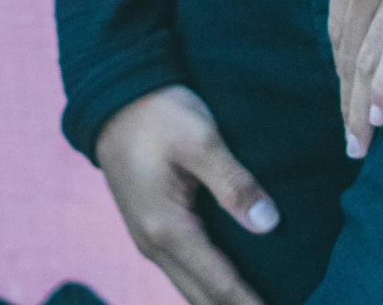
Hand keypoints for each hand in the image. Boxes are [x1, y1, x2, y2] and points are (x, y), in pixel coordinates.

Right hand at [95, 85, 277, 304]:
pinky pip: (184, 270)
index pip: (220, 284)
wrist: (114, 97)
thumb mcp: (201, 138)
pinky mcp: (150, 228)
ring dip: (222, 300)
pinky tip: (229, 281)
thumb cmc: (159, 113)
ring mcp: (149, 240)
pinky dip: (208, 285)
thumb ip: (233, 183)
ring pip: (191, 288)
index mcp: (168, 229)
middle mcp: (155, 246)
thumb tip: (268, 224)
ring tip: (257, 301)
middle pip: (202, 298)